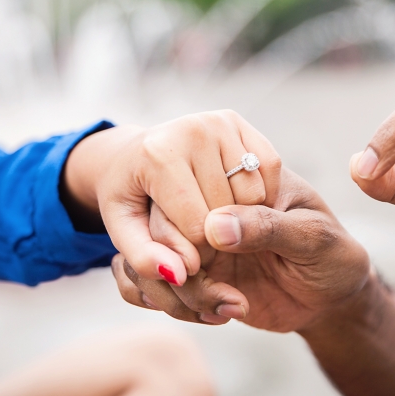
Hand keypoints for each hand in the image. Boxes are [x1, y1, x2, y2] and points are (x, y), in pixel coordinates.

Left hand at [63, 110, 280, 286]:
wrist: (133, 152)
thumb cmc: (130, 195)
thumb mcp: (125, 230)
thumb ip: (145, 259)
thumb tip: (177, 275)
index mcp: (158, 155)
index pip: (198, 227)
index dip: (196, 253)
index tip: (184, 251)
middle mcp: (192, 130)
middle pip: (228, 211)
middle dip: (218, 237)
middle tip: (200, 235)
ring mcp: (218, 121)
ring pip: (254, 195)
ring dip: (242, 217)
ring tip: (215, 218)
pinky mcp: (237, 120)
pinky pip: (269, 169)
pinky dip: (261, 193)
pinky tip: (235, 199)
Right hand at [111, 168, 370, 331]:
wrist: (332, 301)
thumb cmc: (334, 258)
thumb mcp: (314, 239)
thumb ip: (269, 227)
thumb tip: (215, 225)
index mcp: (244, 176)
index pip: (195, 184)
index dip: (188, 225)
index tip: (205, 262)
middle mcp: (215, 203)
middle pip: (162, 221)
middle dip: (179, 266)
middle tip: (219, 295)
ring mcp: (201, 238)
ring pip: (155, 257)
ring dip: (180, 293)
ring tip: (227, 309)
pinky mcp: (196, 271)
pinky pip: (161, 283)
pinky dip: (177, 305)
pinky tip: (216, 315)